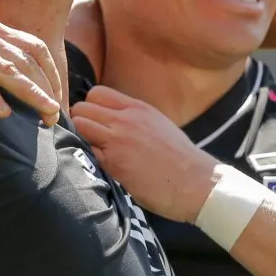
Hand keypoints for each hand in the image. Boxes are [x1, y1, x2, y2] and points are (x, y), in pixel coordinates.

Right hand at [0, 22, 62, 125]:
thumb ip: (0, 64)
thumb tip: (38, 92)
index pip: (34, 47)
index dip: (51, 74)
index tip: (58, 98)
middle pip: (24, 61)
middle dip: (44, 90)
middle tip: (55, 116)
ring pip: (6, 69)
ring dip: (29, 95)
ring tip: (43, 115)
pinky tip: (5, 114)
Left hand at [70, 86, 218, 222]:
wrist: (196, 182)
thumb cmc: (180, 158)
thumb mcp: (158, 124)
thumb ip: (134, 119)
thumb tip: (114, 121)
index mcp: (137, 108)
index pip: (96, 93)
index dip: (90, 108)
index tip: (94, 122)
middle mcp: (125, 119)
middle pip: (82, 108)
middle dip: (80, 122)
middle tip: (88, 139)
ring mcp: (117, 140)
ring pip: (79, 126)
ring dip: (80, 138)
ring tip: (92, 152)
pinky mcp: (113, 162)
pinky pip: (87, 152)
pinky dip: (87, 158)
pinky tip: (99, 166)